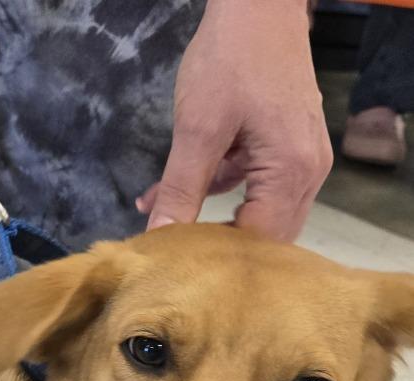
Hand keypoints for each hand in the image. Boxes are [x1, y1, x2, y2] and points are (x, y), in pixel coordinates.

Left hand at [137, 0, 331, 242]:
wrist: (258, 3)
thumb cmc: (232, 59)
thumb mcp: (197, 129)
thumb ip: (181, 189)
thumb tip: (159, 239)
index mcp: (292, 172)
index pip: (260, 242)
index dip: (219, 262)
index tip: (177, 269)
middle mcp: (307, 173)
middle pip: (264, 236)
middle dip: (215, 249)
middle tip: (168, 261)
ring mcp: (299, 161)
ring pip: (253, 213)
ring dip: (205, 218)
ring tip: (157, 227)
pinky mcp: (283, 149)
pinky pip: (249, 187)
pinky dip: (210, 191)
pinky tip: (163, 198)